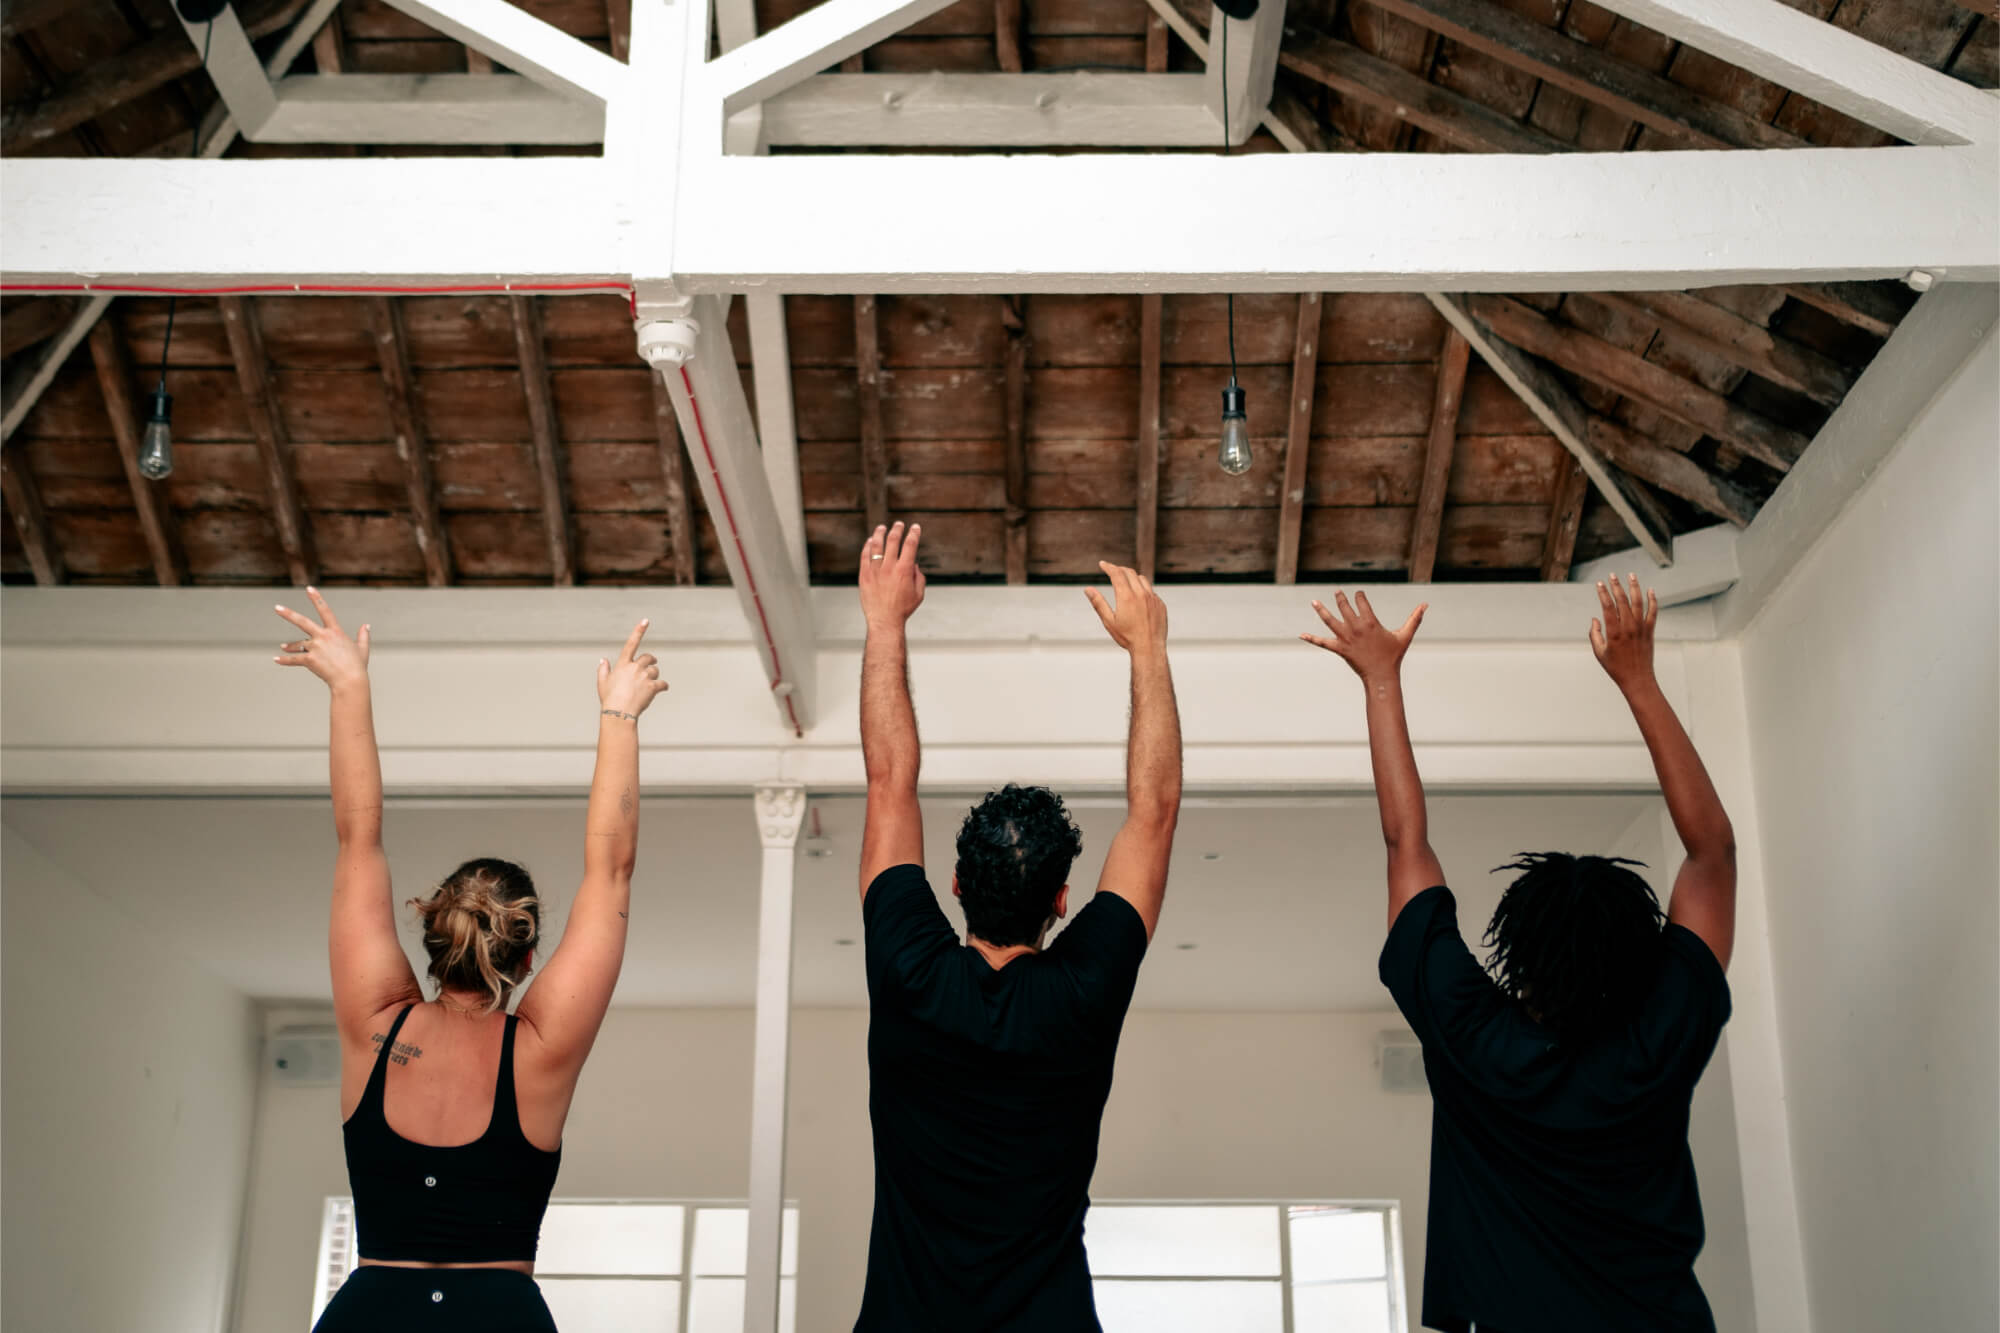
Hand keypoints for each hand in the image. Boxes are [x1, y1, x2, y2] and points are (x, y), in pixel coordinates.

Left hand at [274, 588, 369, 689]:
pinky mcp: (310, 660)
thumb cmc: (357, 666)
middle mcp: (323, 637)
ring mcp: (315, 648)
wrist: (350, 681)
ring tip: (283, 647)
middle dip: (288, 614)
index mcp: (336, 632)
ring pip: (297, 645)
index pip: (325, 610)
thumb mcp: (362, 649)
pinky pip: (294, 659)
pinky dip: (284, 660)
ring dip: (289, 646)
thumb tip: (366, 626)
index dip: (317, 599)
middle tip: (277, 607)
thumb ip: (363, 636)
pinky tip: (276, 659)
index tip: (309, 588)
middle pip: (302, 622)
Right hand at [598, 619, 668, 719]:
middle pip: (648, 658)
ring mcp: (644, 676)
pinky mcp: (652, 686)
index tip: (646, 620)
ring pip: (655, 671)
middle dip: (651, 661)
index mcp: (622, 664)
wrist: (619, 713)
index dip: (638, 631)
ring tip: (649, 685)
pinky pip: (663, 684)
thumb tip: (603, 660)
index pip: (631, 644)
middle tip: (653, 664)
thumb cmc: (609, 699)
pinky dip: (663, 686)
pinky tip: (662, 689)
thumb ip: (603, 670)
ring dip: (655, 676)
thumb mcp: (602, 683)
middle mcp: (634, 667)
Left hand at [859, 522, 925, 630]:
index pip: (910, 545)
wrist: (884, 620)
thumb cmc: (902, 609)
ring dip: (880, 533)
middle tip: (899, 525)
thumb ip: (919, 577)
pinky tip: (870, 541)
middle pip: (893, 541)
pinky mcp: (864, 575)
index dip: (914, 533)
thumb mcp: (918, 594)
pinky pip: (865, 556)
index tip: (915, 527)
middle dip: (897, 529)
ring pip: (877, 545)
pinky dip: (868, 546)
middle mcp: (889, 568)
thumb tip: (914, 565)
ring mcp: (875, 570)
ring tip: (882, 528)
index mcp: (904, 570)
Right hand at [1085, 562, 1167, 655]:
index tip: (1102, 564)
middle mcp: (1141, 594)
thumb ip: (1098, 603)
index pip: (1117, 574)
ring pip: (1142, 579)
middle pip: (1130, 572)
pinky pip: (1151, 590)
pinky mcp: (1160, 604)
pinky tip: (1138, 596)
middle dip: (1119, 569)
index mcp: (1126, 597)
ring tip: (1125, 580)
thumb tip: (1088, 589)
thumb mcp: (1109, 621)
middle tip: (1112, 570)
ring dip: (1132, 576)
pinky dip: (1143, 588)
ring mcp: (1153, 598)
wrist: (1150, 648)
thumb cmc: (1128, 637)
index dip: (1108, 567)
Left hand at [1301, 590, 1425, 682]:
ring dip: (1321, 611)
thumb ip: (1414, 618)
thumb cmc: (1394, 655)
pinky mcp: (1339, 649)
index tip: (1358, 594)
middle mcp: (1356, 628)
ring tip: (1313, 602)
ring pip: (1330, 621)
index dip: (1359, 596)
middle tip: (1337, 591)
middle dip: (1340, 598)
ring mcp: (1346, 638)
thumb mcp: (1404, 635)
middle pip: (1344, 607)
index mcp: (1370, 622)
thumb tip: (1426, 604)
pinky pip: (1323, 642)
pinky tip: (1301, 634)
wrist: (1382, 676)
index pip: (1361, 601)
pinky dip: (1312, 639)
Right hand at [1591, 573, 1657, 690]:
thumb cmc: (1616, 668)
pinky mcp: (1650, 631)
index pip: (1607, 606)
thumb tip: (1595, 619)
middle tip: (1612, 575)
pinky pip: (1653, 612)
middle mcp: (1628, 627)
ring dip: (1634, 587)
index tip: (1599, 584)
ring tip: (1631, 575)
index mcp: (1614, 632)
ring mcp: (1641, 628)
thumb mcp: (1599, 653)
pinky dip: (1653, 600)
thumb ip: (1594, 634)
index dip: (1603, 593)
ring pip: (1638, 602)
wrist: (1637, 679)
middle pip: (1622, 601)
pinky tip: (1650, 590)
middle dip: (1616, 586)